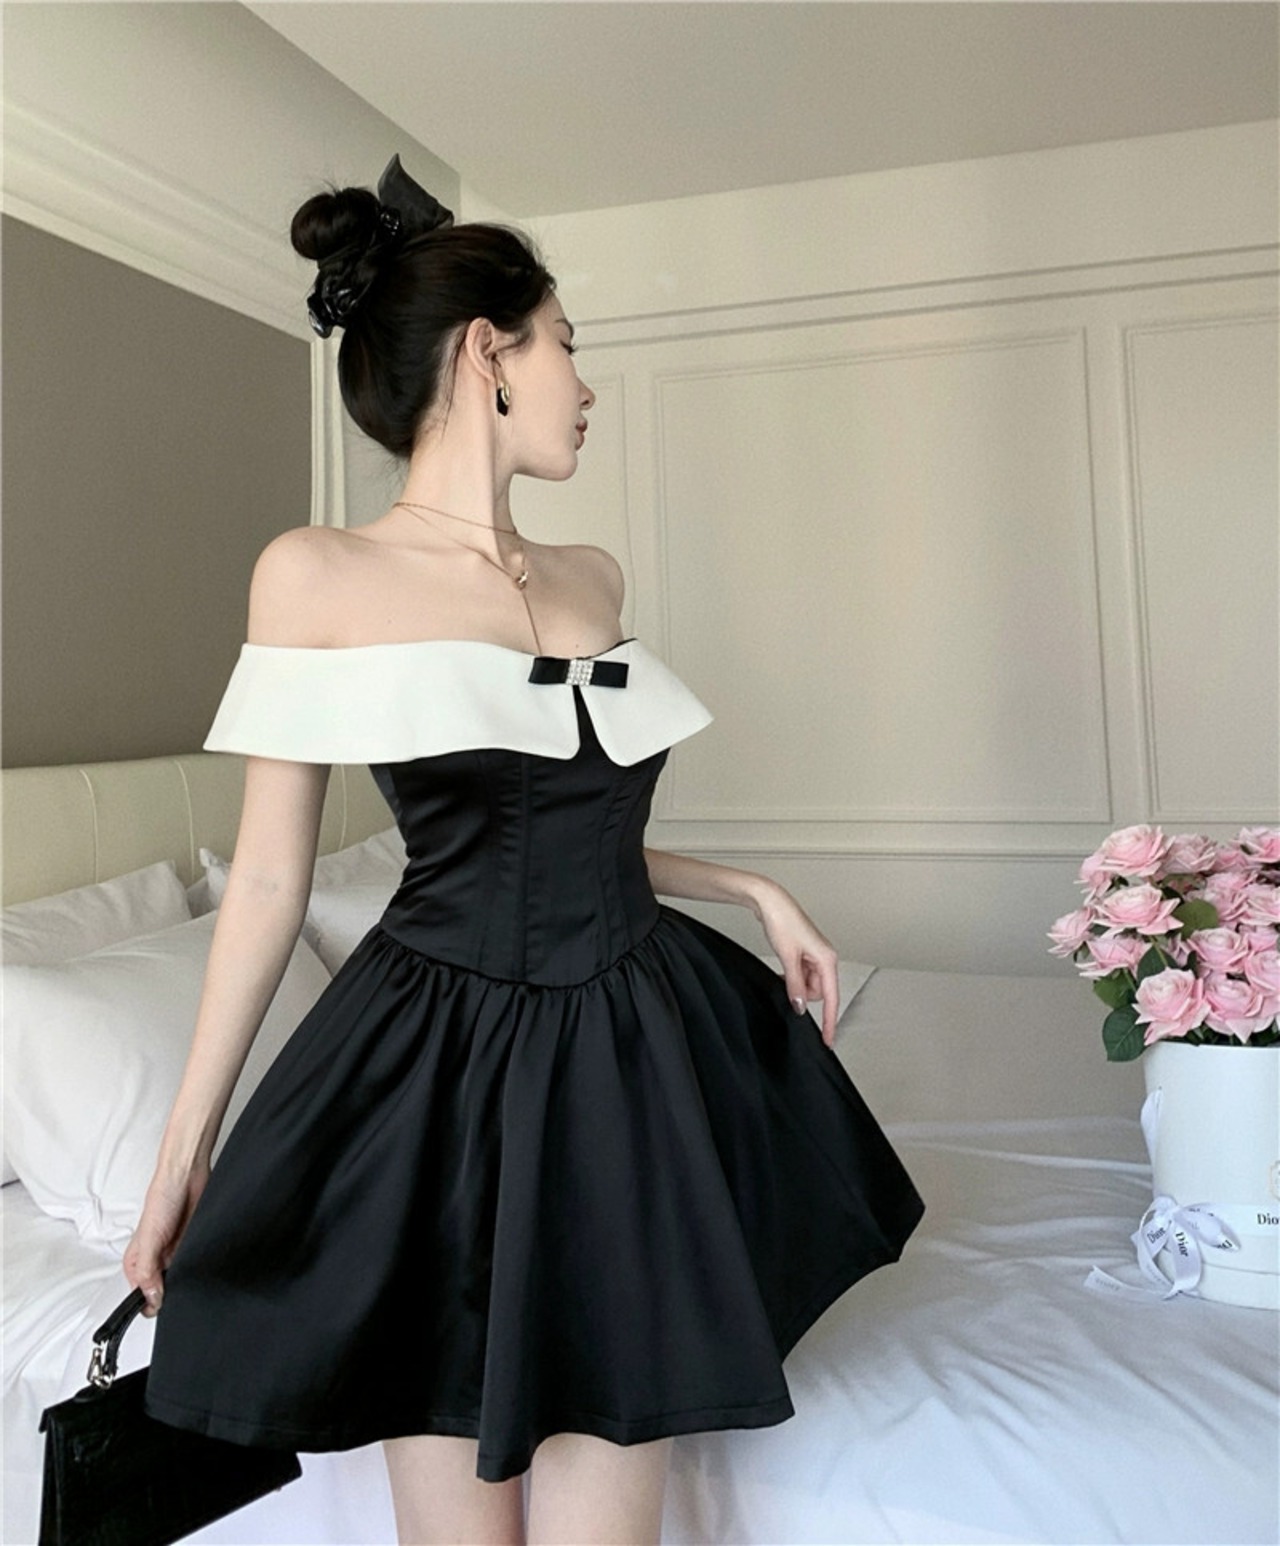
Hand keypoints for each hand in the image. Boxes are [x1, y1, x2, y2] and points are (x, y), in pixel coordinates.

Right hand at [122, 1162, 209, 1315]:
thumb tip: (151, 1298)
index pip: (139, 1296)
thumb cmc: (162, 1197)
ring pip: (178, 1281)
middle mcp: (154, 1260)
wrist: (188, 1177)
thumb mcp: (149, 1239)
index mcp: (136, 1262)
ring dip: (184, 1280)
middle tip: (178, 1285)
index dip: (149, 1303)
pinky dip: (197, 1268)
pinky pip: (194, 1267)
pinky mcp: (190, 1248)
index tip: (161, 1304)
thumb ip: (148, 1271)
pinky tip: (199, 1263)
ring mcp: (173, 1255)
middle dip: (169, 1294)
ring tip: (187, 1268)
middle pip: (159, 1293)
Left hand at [754, 882, 840, 1047]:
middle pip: (818, 992)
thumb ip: (795, 985)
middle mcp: (825, 957)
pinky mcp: (804, 953)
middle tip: (786, 981)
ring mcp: (814, 955)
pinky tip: (783, 971)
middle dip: (802, 993)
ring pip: (808, 984)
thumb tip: (800, 1007)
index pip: (831, 998)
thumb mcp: (787, 958)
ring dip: (795, 984)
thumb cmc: (782, 922)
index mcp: (827, 959)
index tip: (828, 1039)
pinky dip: (792, 977)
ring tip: (782, 969)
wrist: (770, 901)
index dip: (829, 1021)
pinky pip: (801, 975)